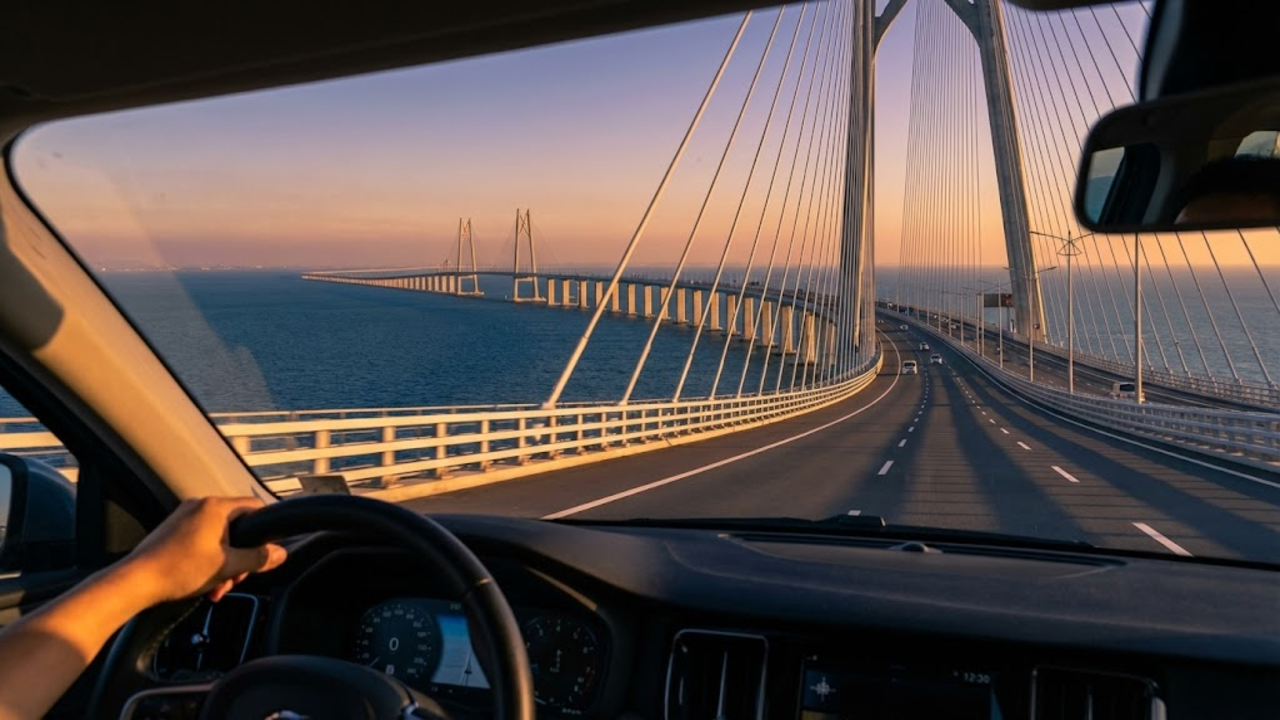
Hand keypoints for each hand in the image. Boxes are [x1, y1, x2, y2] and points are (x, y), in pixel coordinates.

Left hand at [124, 497, 286, 605]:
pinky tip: (204, 581)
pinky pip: (201, 541)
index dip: (266, 529)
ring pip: (219, 537)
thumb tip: (281, 553)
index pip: (255, 507)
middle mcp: (200, 505)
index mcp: (216, 507)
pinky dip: (208, 559)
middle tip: (235, 578)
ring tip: (216, 587)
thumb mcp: (228, 566)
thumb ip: (258, 558)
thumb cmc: (180, 570)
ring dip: (224, 563)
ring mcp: (183, 517)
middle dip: (240, 556)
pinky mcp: (172, 531)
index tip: (266, 551)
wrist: (136, 581)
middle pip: (237, 527)